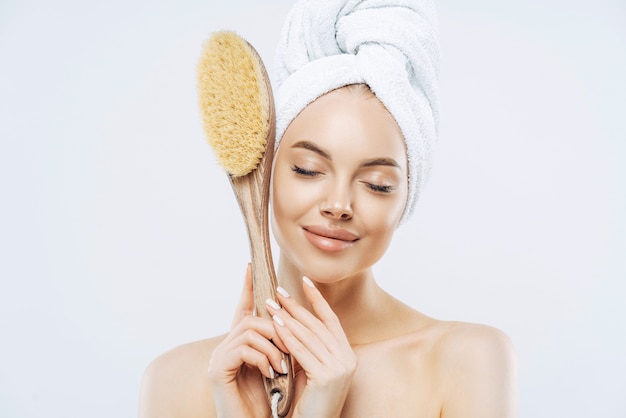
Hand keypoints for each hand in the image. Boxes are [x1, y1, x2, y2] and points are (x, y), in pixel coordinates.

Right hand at [207, 264, 288, 417]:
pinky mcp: (217, 370)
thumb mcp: (278, 369)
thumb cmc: (267, 403)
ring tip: (282, 367)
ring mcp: (219, 357)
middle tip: (289, 349)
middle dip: (275, 329)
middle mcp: (226, 347)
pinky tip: (271, 374)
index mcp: (240, 345)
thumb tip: (292, 323)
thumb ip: (278, 346)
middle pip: (251, 318)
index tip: (250, 266)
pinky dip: (263, 359)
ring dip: (273, 346)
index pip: (243, 308)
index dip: (247, 288)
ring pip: (250, 330)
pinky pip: (243, 349)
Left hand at [265, 277, 356, 417]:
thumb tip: (293, 320)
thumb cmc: (309, 402)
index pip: (331, 320)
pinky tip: (275, 326)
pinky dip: (287, 337)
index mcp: (347, 355)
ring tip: (271, 305)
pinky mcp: (326, 377)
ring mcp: (339, 368)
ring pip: (308, 335)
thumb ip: (311, 348)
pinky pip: (301, 351)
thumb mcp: (314, 370)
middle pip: (317, 324)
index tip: (304, 281)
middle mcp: (347, 359)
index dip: (317, 300)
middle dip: (296, 306)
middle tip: (277, 291)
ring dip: (287, 318)